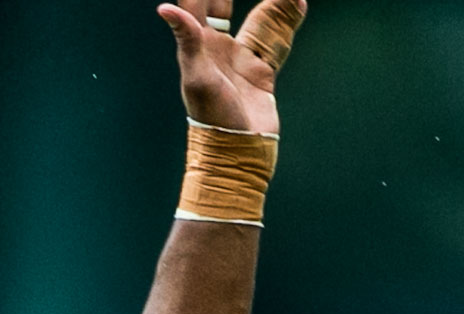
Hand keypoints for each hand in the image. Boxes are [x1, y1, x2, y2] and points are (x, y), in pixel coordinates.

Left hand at [157, 0, 305, 134]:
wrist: (237, 149)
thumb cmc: (210, 116)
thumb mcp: (196, 75)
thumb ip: (187, 39)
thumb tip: (165, 8)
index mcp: (197, 45)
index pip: (200, 3)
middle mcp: (217, 49)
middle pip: (225, 5)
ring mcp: (240, 59)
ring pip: (260, 18)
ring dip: (273, 1)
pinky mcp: (261, 71)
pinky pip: (276, 39)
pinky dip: (288, 20)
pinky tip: (298, 2)